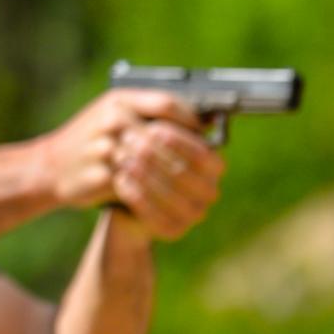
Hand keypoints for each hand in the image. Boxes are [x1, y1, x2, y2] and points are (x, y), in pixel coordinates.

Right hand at [40, 89, 208, 208]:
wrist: (49, 166)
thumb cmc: (89, 139)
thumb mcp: (113, 114)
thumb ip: (149, 114)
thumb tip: (200, 124)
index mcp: (119, 100)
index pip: (167, 104)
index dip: (189, 120)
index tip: (203, 133)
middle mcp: (112, 119)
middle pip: (164, 136)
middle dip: (185, 153)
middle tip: (202, 166)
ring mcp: (105, 147)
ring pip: (154, 162)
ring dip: (172, 175)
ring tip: (187, 184)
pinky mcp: (100, 175)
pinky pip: (136, 183)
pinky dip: (152, 191)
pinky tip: (163, 195)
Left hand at [110, 116, 224, 240]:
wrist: (127, 199)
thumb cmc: (144, 159)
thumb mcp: (156, 138)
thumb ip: (167, 122)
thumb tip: (169, 103)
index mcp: (213, 166)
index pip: (202, 153)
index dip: (178, 140)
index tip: (153, 127)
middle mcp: (209, 191)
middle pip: (183, 172)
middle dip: (154, 155)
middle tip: (129, 140)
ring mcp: (194, 214)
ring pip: (169, 193)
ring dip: (143, 174)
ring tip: (121, 157)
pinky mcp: (174, 231)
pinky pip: (155, 214)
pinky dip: (137, 195)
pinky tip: (120, 180)